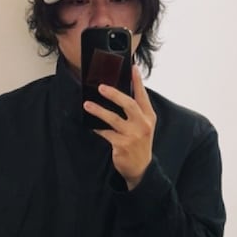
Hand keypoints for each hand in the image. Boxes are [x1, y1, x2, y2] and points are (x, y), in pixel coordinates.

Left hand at [84, 66, 154, 189]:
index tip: (132, 68)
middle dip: (114, 94)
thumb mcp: (144, 125)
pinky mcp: (122, 145)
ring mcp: (133, 135)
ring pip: (113, 118)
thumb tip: (119, 93)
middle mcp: (143, 124)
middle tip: (102, 87)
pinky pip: (106, 133)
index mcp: (149, 116)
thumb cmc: (140, 143)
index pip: (142, 95)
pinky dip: (97, 128)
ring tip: (87, 105)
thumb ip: (136, 111)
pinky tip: (90, 124)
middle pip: (129, 104)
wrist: (141, 168)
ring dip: (99, 110)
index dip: (137, 81)